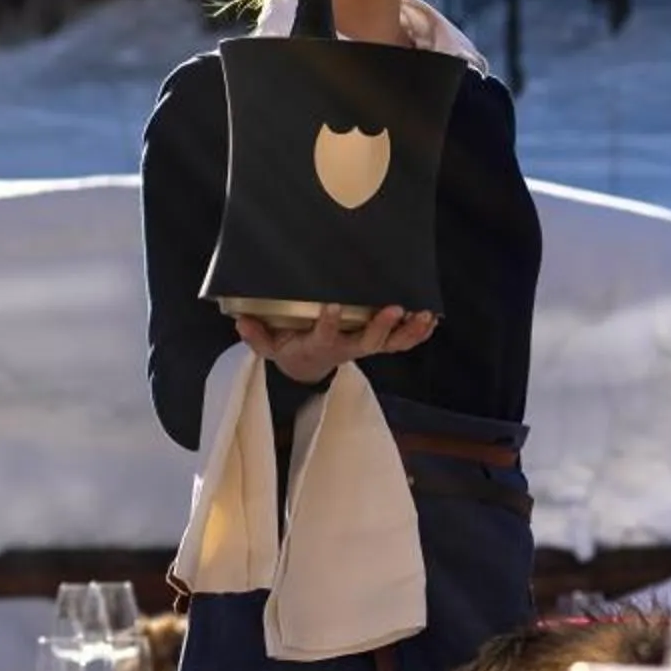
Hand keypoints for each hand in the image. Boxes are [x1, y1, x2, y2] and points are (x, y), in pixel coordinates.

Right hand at [234, 304, 439, 383]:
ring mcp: (364, 346)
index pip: (323, 336)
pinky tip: (430, 319)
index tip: (332, 307)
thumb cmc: (290, 347)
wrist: (308, 364)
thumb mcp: (269, 346)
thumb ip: (257, 336)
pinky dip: (416, 333)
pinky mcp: (376, 343)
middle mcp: (346, 348)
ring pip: (390, 344)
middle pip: (368, 343)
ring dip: (408, 331)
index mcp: (318, 346)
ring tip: (423, 315)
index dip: (328, 324)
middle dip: (381, 327)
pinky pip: (400, 342)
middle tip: (393, 309)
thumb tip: (240, 320)